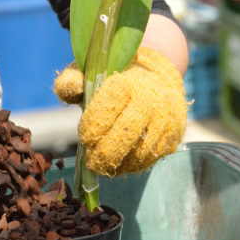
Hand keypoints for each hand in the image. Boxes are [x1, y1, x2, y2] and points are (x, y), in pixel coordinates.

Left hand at [54, 47, 187, 175]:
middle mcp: (151, 99)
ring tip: (102, 164)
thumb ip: (74, 80)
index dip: (94, 125)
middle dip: (104, 152)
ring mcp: (165, 119)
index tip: (85, 138)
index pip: (110, 105)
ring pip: (140, 150)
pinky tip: (118, 165)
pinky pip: (151, 158)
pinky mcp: (173, 136)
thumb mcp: (92, 73)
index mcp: (128, 80)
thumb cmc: (115, 80)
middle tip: (91, 162)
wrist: (157, 79)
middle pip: (126, 133)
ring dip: (118, 162)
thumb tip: (66, 88)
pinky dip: (132, 166)